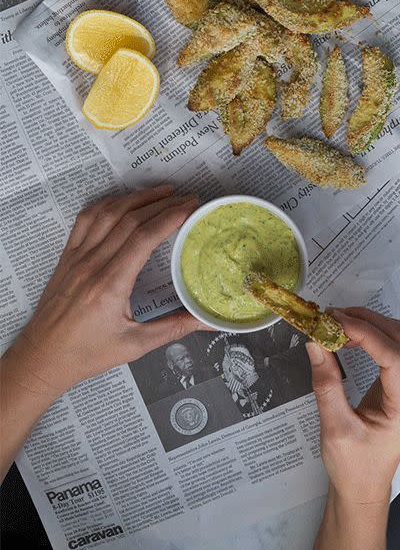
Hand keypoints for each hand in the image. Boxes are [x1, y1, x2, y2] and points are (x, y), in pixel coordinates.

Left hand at [9, 185, 207, 397]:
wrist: (43, 357)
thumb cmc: (86, 354)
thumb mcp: (135, 345)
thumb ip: (173, 328)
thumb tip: (206, 320)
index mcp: (110, 286)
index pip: (144, 237)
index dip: (169, 217)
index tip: (190, 208)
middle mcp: (92, 265)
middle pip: (130, 219)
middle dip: (161, 203)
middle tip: (186, 198)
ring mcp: (76, 257)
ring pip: (108, 213)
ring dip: (136, 197)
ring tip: (162, 191)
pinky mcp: (67, 257)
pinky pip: (86, 220)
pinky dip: (108, 204)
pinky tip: (124, 201)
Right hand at [306, 307, 399, 505]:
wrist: (363, 488)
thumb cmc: (352, 466)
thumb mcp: (334, 428)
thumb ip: (326, 384)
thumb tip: (316, 342)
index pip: (394, 356)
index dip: (366, 333)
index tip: (335, 321)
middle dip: (369, 321)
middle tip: (332, 318)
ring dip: (373, 323)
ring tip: (339, 325)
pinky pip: (397, 346)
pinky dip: (375, 333)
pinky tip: (351, 337)